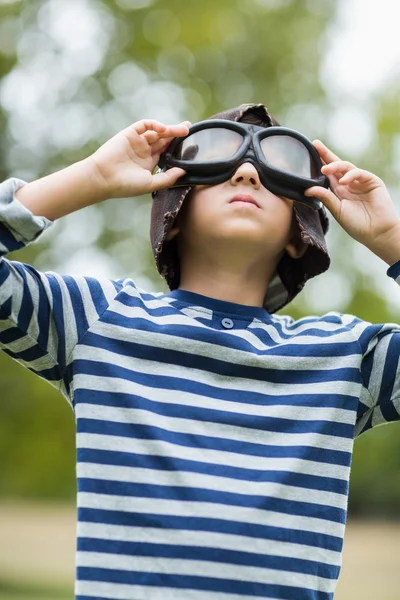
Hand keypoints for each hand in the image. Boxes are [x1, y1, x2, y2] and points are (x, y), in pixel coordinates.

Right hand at [88, 119, 189, 198]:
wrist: (103, 178)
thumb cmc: (125, 185)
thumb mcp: (151, 184)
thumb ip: (168, 178)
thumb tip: (185, 171)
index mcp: (149, 163)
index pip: (167, 152)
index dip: (178, 146)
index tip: (191, 143)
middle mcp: (144, 151)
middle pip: (164, 140)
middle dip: (177, 134)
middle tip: (189, 129)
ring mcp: (137, 141)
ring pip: (156, 132)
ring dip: (169, 130)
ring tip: (182, 130)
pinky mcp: (130, 133)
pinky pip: (144, 125)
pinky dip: (154, 125)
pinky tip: (163, 129)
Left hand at [305, 140, 399, 263]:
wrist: (377, 233)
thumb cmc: (357, 225)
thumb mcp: (337, 210)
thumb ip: (325, 198)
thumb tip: (307, 189)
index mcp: (339, 191)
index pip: (327, 174)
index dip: (319, 163)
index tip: (307, 153)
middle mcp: (349, 184)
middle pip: (336, 165)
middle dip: (326, 154)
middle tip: (315, 144)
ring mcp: (360, 181)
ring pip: (346, 167)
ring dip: (335, 166)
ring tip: (324, 169)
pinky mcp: (372, 181)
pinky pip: (359, 173)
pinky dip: (350, 175)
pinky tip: (343, 181)